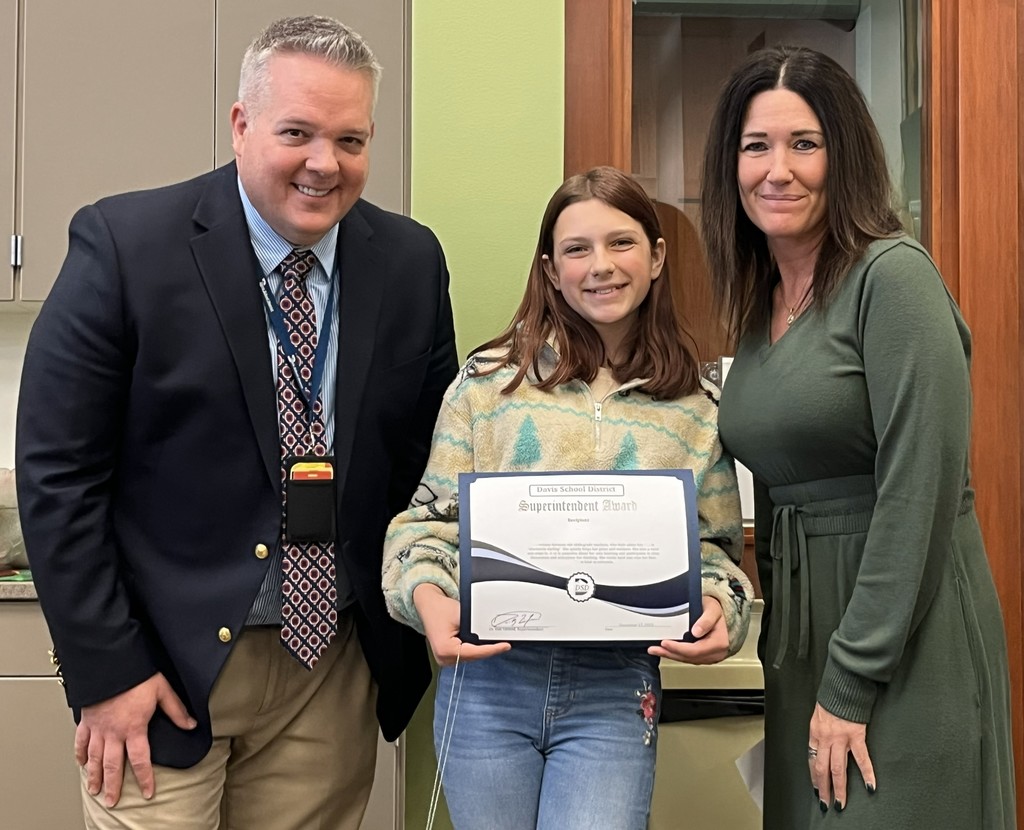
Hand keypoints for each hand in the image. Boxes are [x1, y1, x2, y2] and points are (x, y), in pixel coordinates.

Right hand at [75, 672, 196, 807]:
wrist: (110, 663)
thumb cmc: (137, 675)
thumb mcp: (162, 690)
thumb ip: (176, 710)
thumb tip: (191, 724)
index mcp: (134, 727)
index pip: (141, 760)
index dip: (145, 778)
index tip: (147, 792)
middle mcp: (114, 732)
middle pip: (113, 765)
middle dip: (113, 785)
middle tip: (112, 801)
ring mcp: (98, 727)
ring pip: (94, 758)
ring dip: (94, 775)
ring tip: (95, 789)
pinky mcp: (87, 720)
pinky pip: (81, 741)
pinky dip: (79, 754)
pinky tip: (80, 763)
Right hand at [413, 583, 510, 665]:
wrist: (428, 605)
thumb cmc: (441, 608)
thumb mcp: (461, 614)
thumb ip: (476, 624)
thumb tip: (493, 630)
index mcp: (445, 649)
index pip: (475, 653)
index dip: (492, 649)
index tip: (505, 646)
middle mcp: (443, 658)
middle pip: (473, 657)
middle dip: (489, 650)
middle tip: (504, 644)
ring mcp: (444, 659)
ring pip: (470, 657)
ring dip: (482, 651)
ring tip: (497, 644)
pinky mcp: (447, 657)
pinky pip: (466, 655)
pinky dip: (475, 649)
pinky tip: (484, 644)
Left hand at [647, 596, 729, 663]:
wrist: (721, 615)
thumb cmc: (716, 611)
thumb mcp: (713, 609)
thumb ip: (706, 620)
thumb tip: (696, 632)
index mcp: (719, 643)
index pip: (696, 650)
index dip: (679, 648)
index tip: (665, 643)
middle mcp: (716, 653)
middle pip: (690, 657)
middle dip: (671, 653)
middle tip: (655, 648)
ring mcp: (710, 656)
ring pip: (688, 659)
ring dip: (671, 655)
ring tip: (656, 650)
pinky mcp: (704, 656)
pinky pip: (689, 658)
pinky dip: (676, 655)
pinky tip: (666, 651)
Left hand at [807, 702, 875, 811]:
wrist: (843, 685)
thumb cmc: (832, 698)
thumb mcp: (818, 714)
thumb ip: (820, 731)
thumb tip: (822, 745)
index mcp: (815, 732)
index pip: (812, 760)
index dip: (814, 776)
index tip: (816, 788)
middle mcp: (825, 738)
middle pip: (822, 769)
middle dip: (823, 788)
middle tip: (826, 803)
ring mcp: (840, 738)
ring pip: (838, 769)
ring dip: (839, 788)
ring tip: (841, 802)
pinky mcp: (856, 735)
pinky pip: (862, 758)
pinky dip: (867, 773)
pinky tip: (870, 786)